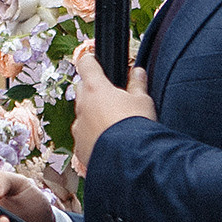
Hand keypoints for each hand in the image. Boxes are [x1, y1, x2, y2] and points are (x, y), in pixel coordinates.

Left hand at [71, 53, 155, 167]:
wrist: (129, 161)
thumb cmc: (136, 127)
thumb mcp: (143, 101)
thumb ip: (137, 84)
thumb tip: (138, 72)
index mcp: (95, 89)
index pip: (86, 65)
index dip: (90, 61)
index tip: (92, 60)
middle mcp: (82, 107)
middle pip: (81, 90)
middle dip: (93, 90)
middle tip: (110, 96)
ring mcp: (78, 128)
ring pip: (82, 115)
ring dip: (92, 115)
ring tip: (112, 123)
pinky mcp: (79, 148)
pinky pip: (83, 137)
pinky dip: (92, 136)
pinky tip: (108, 140)